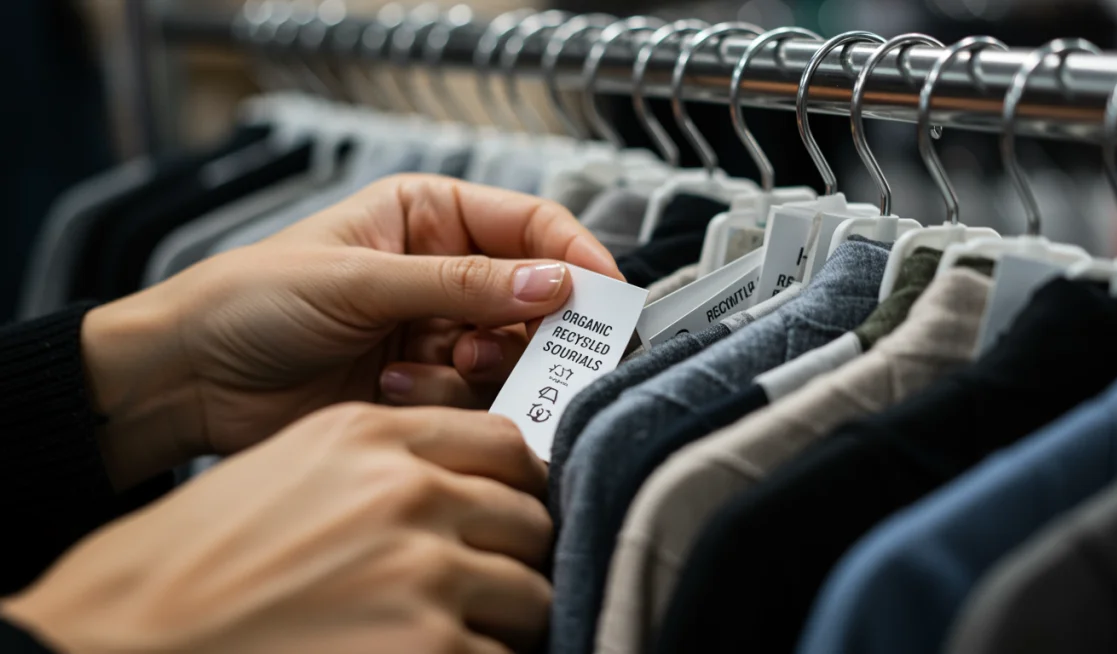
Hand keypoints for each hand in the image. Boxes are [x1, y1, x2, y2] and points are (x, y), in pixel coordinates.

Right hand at [2, 404, 552, 653]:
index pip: (504, 444)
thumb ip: (390, 462)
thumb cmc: (200, 559)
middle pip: (529, 518)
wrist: (125, 634)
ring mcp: (422, 572)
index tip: (514, 513)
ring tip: (460, 634)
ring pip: (530, 594)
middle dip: (516, 557)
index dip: (521, 484)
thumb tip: (468, 487)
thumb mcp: (298, 467)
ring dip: (505, 620)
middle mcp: (406, 492)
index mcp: (373, 438)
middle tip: (490, 586)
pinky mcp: (429, 648)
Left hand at [82, 174, 620, 489]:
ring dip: (480, 368)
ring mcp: (436, 332)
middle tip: (525, 350)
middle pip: (534, 298)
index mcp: (428, 217)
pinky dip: (444, 399)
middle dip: (534, 328)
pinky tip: (392, 389)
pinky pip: (474, 398)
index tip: (607, 296)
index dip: (576, 257)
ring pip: (510, 354)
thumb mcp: (359, 280)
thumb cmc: (250, 301)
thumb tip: (554, 283)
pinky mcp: (423, 388)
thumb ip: (461, 283)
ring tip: (432, 367)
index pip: (531, 225)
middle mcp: (443, 273)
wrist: (189, 380)